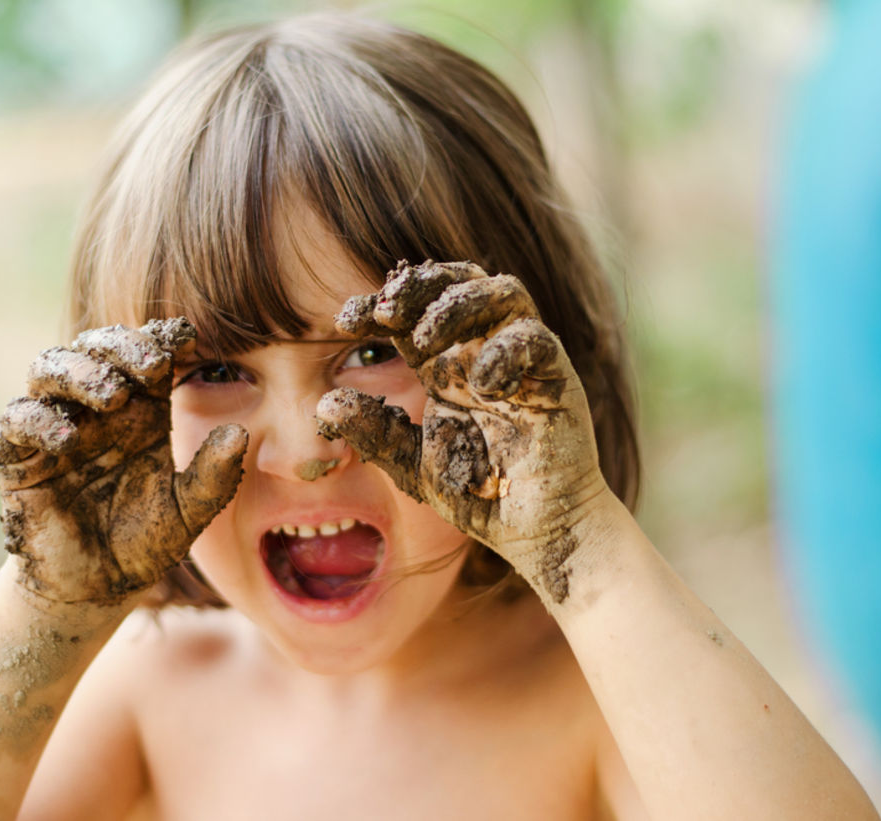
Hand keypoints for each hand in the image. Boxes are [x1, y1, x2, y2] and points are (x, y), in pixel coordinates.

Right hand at [0, 319, 246, 604]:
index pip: (147, 354)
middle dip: (121, 345)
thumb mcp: (190, 511)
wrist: (97, 588)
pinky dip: (38, 419)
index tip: (186, 338)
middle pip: (97, 346)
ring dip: (79, 371)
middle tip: (151, 364)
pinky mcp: (21, 457)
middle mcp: (98, 409)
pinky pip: (17, 418)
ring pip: (50, 367)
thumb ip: (213, 475)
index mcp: (143, 410)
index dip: (163, 338)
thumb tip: (239, 433)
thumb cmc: (146, 541)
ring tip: (111, 395)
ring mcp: (57, 426)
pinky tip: (67, 439)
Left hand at [315, 260, 607, 603]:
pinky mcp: (555, 379)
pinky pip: (535, 339)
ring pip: (502, 291)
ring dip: (459, 305)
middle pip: (458, 282)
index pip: (413, 312)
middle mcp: (482, 353)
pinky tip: (481, 385)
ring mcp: (522, 361)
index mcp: (444, 366)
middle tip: (386, 312)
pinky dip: (505, 352)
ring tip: (425, 340)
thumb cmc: (481, 495)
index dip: (379, 303)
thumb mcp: (412, 464)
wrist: (536, 533)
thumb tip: (324, 402)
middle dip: (419, 286)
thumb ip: (375, 431)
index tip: (345, 320)